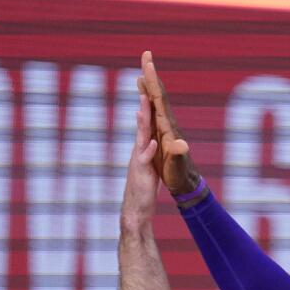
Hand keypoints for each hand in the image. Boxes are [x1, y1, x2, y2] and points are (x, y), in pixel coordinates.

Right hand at [120, 91, 159, 231]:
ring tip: (144, 107)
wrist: (137, 209)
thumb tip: (152, 135)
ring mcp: (139, 160)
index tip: (149, 80)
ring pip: (141, 137)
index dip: (149, 100)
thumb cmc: (145, 187)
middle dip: (144, 101)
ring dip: (143, 122)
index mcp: (145, 145)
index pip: (149, 119)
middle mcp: (140, 149)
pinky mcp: (141, 173)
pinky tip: (152, 143)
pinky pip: (144, 160)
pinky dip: (148, 151)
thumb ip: (149, 149)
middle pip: (144, 121)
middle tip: (143, 81)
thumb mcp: (150, 164)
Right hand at [138, 51, 201, 196]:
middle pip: (157, 95)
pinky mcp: (162, 138)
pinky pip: (154, 118)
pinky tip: (145, 101)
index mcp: (166, 126)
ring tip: (143, 74)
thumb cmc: (179, 175)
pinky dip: (149, 105)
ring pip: (155, 104)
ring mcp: (164, 131)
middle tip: (146, 55)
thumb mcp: (176, 165)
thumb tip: (179, 144)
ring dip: (148, 87)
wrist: (186, 186)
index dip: (152, 80)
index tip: (147, 61)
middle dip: (150, 75)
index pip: (158, 98)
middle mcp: (165, 124)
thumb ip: (176, 154)